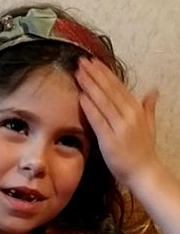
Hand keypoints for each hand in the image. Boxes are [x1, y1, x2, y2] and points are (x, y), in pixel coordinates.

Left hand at [75, 55, 159, 189]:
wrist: (144, 172)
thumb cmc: (143, 151)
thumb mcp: (149, 125)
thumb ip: (149, 107)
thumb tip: (154, 91)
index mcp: (136, 109)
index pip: (118, 86)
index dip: (105, 73)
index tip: (93, 62)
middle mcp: (129, 114)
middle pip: (109, 89)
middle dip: (94, 74)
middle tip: (82, 61)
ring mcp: (120, 126)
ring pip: (103, 101)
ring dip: (90, 85)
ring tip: (78, 72)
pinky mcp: (110, 139)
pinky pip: (98, 120)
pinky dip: (89, 107)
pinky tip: (81, 96)